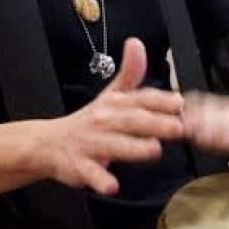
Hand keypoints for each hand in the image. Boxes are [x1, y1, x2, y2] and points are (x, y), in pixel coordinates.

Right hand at [39, 38, 184, 195]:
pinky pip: (90, 174)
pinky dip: (100, 180)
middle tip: (178, 128)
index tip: (181, 103)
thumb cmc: (90, 121)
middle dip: (155, 123)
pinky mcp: (78, 166)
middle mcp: (104, 121)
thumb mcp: (110, 95)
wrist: (47, 144)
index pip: (140, 98)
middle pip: (131, 121)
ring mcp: (91, 143)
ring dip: (134, 148)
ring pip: (114, 146)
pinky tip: (111, 186)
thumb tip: (136, 43)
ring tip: (154, 150)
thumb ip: (130, 73)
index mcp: (115, 104)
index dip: (161, 100)